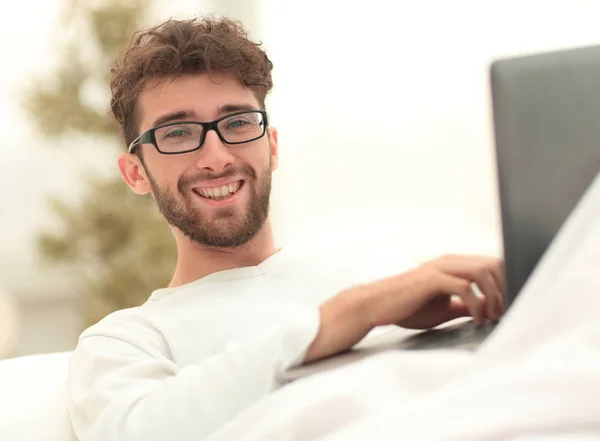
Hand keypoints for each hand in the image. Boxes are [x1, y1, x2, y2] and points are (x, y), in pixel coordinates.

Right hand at [364, 254, 504, 328]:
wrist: (376, 306)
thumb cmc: (407, 307)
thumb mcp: (444, 308)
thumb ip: (466, 305)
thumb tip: (490, 309)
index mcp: (453, 265)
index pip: (491, 265)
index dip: (506, 284)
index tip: (509, 306)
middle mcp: (449, 261)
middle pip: (493, 263)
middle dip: (505, 289)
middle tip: (504, 313)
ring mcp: (439, 268)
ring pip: (482, 271)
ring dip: (494, 296)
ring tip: (492, 316)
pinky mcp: (431, 279)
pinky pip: (464, 286)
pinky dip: (476, 304)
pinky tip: (476, 319)